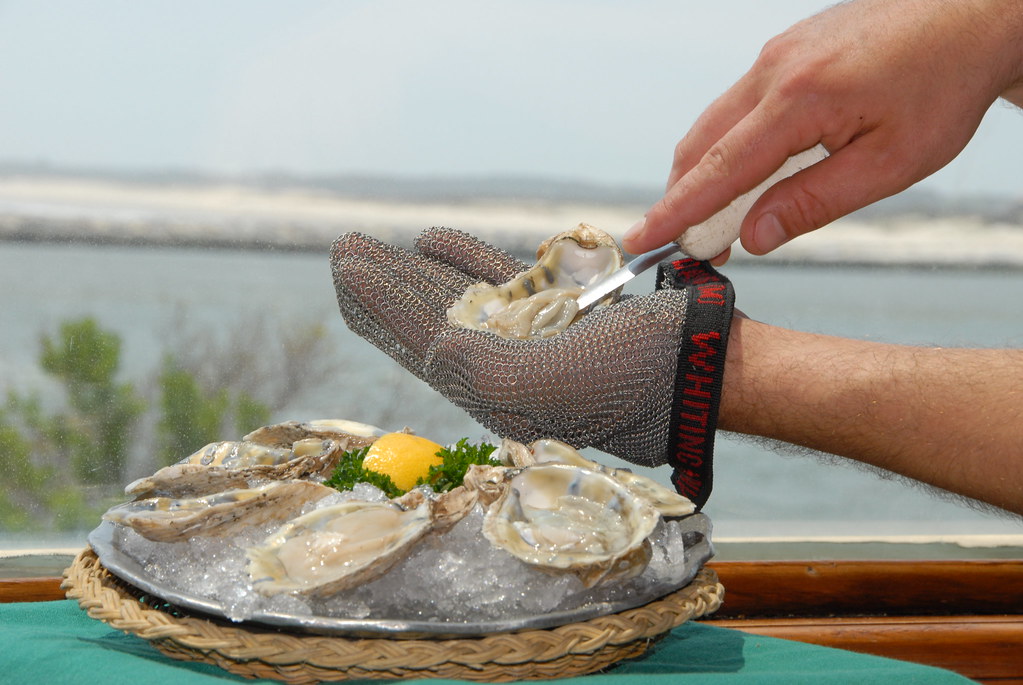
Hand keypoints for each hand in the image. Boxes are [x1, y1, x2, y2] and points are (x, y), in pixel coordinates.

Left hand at [330, 228, 692, 465]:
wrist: (712, 367)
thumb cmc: (641, 375)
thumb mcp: (558, 381)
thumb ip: (488, 371)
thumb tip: (431, 349)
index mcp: (499, 393)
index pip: (423, 345)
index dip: (379, 308)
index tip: (343, 268)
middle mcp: (507, 370)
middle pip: (428, 324)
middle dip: (382, 289)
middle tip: (341, 251)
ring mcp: (532, 339)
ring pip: (456, 301)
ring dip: (412, 272)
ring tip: (370, 245)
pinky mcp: (558, 314)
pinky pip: (498, 284)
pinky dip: (464, 261)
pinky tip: (431, 239)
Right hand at [624, 0, 1022, 260]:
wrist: (971, 12)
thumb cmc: (943, 84)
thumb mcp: (891, 162)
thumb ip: (815, 202)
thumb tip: (755, 235)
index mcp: (798, 99)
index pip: (718, 170)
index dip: (676, 211)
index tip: (641, 238)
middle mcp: (774, 70)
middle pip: (701, 146)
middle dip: (684, 198)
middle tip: (689, 243)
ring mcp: (776, 54)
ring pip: (715, 124)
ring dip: (707, 174)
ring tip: (720, 217)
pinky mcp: (785, 50)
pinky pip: (737, 106)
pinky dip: (729, 145)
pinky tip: (750, 172)